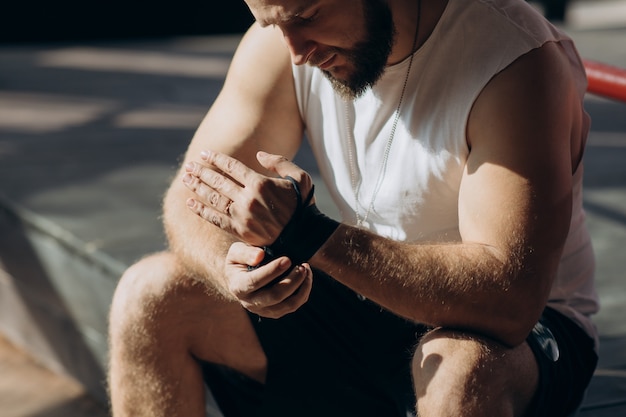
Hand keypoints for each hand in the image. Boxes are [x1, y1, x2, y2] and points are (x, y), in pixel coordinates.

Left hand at [182, 150, 313, 246]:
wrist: (304, 236)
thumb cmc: (302, 205)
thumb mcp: (300, 178)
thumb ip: (280, 162)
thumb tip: (258, 154)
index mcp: (261, 183)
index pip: (232, 167)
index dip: (216, 159)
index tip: (204, 153)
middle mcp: (249, 199)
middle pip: (218, 181)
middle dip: (201, 172)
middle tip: (189, 166)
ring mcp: (243, 216)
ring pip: (214, 198)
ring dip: (198, 188)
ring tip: (186, 179)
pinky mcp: (240, 231)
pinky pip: (216, 219)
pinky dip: (202, 210)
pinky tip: (190, 203)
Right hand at [225, 242, 312, 317]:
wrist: (238, 279)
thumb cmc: (239, 262)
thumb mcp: (236, 252)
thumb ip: (246, 253)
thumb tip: (259, 256)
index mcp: (238, 287)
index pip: (255, 281)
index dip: (272, 271)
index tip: (287, 259)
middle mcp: (250, 302)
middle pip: (275, 296)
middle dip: (292, 281)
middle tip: (301, 266)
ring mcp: (263, 310)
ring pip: (288, 305)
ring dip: (301, 288)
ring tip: (306, 270)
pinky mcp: (275, 312)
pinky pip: (293, 306)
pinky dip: (303, 292)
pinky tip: (306, 277)